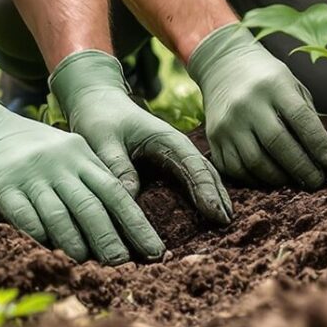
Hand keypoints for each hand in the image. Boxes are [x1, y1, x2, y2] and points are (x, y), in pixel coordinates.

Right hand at [0, 74, 166, 264]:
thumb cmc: (21, 145)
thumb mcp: (60, 150)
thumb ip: (84, 176)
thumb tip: (114, 219)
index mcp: (79, 153)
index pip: (115, 191)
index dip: (137, 223)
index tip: (155, 250)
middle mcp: (59, 163)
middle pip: (92, 206)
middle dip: (111, 239)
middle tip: (125, 266)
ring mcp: (29, 173)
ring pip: (60, 215)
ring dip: (77, 245)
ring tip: (91, 268)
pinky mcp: (0, 185)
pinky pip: (24, 216)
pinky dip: (39, 237)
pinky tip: (50, 255)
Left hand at [48, 49, 232, 226]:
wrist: (98, 103)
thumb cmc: (100, 118)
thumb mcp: (104, 141)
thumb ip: (117, 166)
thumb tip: (131, 197)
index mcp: (165, 138)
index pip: (192, 165)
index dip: (205, 190)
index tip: (216, 213)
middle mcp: (176, 147)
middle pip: (205, 172)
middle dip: (218, 196)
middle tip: (228, 224)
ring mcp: (175, 155)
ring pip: (202, 176)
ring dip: (214, 196)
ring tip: (225, 221)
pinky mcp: (168, 164)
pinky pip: (191, 179)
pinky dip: (202, 194)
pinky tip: (208, 212)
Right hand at [188, 22, 326, 188]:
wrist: (224, 66)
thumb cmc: (267, 78)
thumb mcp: (291, 84)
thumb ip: (307, 115)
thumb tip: (324, 153)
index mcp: (274, 85)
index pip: (301, 119)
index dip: (319, 144)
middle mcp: (248, 103)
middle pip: (278, 144)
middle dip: (302, 167)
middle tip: (317, 181)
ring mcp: (227, 122)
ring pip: (255, 162)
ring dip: (279, 178)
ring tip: (295, 181)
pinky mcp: (214, 137)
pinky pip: (235, 168)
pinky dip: (255, 179)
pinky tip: (270, 178)